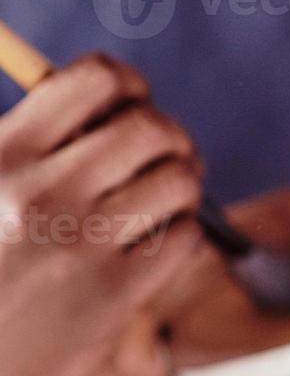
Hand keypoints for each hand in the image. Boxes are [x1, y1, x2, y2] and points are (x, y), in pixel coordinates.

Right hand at [0, 55, 203, 375]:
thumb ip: (29, 141)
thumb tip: (105, 90)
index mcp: (1, 154)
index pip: (95, 79)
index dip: (127, 85)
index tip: (128, 104)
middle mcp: (40, 194)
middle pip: (152, 128)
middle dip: (170, 136)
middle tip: (164, 156)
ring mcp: (79, 246)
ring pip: (179, 180)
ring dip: (181, 185)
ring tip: (161, 200)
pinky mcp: (113, 296)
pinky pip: (185, 237)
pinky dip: (180, 233)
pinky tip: (152, 243)